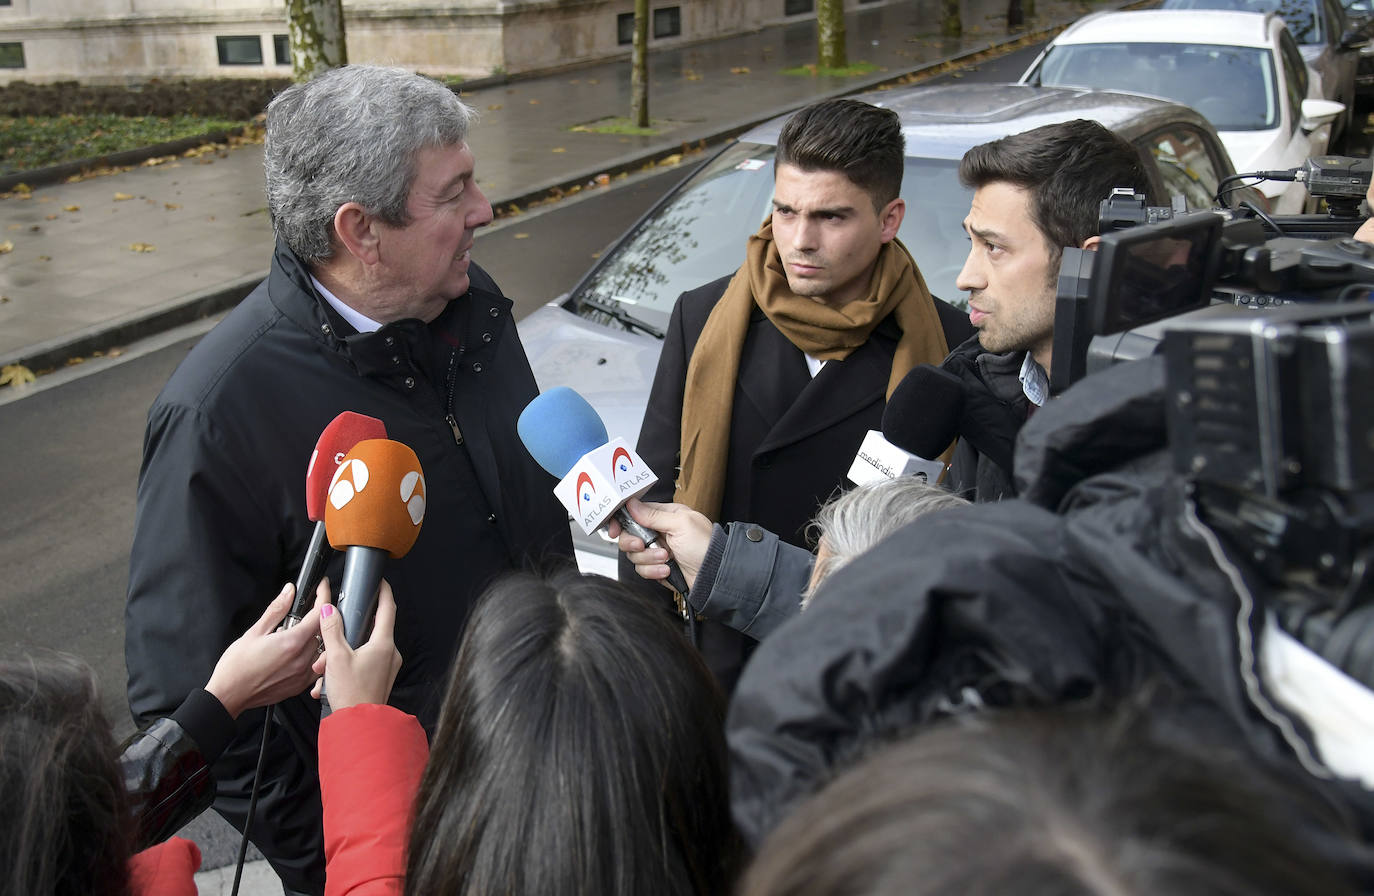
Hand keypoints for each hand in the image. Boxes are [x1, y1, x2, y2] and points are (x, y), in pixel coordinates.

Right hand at [204, 583, 323, 719]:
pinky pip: (315, 666)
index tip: (321, 587)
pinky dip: (311, 656)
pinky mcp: (300, 685)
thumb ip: (277, 609)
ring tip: (293, 637)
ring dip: (314, 637)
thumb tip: (289, 592)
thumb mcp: (255, 631)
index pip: (320, 613)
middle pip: (322, 630)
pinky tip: (295, 653)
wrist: (229, 694)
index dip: (323, 596)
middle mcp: (301, 659)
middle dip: (315, 617)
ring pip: (321, 648)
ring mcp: (302, 674)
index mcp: (292, 642)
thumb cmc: (236, 666)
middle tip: (299, 615)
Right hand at [310, 578, 401, 710]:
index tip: (379, 581)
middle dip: (346, 633)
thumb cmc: (352, 694)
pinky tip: (328, 681)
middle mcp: (390, 654)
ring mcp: (386, 667)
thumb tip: (328, 610)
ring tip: (324, 669)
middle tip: (329, 638)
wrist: (359, 726)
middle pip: (369, 630)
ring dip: (340, 655)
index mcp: (383, 644)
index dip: (384, 592)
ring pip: (362, 649)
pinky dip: (345, 668)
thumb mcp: (336, 657)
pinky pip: (362, 664)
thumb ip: (331, 630)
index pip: (388, 608)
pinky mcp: (380, 679)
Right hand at [605, 498, 710, 589]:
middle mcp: (660, 532)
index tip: (615, 529)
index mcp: (666, 516)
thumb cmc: (705, 546)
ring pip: (634, 554)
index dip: (622, 520)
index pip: (636, 513)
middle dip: (633, 542)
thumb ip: (654, 515)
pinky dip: (653, 571)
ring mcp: (658, 551)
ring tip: (666, 559)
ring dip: (648, 558)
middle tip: (642, 545)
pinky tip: (667, 570)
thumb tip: (632, 504)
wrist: (714, 576)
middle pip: (629, 535)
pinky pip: (642, 569)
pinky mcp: (657, 568)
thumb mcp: (681, 524)